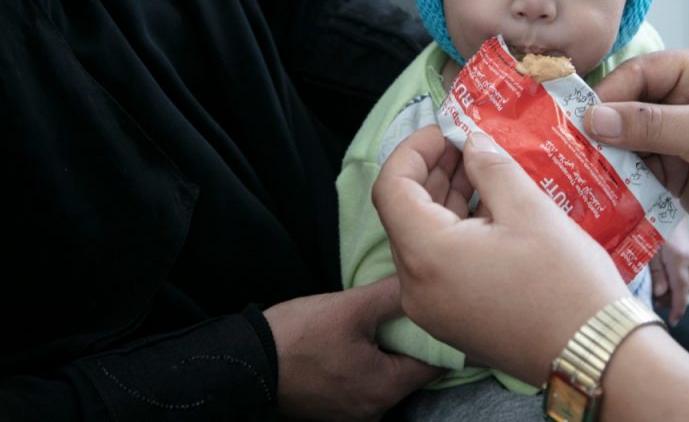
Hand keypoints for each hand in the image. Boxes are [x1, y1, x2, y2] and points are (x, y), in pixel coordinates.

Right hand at [265, 278, 441, 420]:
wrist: (245, 364)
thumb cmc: (298, 337)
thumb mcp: (351, 308)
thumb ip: (392, 296)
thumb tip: (423, 279)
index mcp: (385, 389)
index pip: (435, 363)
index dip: (441, 335)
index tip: (443, 310)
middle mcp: (375, 410)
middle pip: (411, 372)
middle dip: (414, 341)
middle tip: (415, 309)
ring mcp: (353, 414)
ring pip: (388, 377)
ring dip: (390, 352)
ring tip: (386, 321)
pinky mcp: (334, 409)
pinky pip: (366, 384)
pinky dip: (371, 363)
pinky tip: (362, 339)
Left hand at [372, 126, 629, 385]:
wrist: (595, 354)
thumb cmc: (566, 281)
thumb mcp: (530, 209)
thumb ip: (491, 166)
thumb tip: (471, 142)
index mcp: (427, 254)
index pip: (392, 187)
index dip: (414, 149)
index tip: (447, 129)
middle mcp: (416, 287)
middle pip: (403, 213)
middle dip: (432, 171)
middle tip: (468, 144)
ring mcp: (432, 310)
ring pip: (421, 240)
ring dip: (444, 200)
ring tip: (483, 171)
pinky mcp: (451, 321)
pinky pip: (437, 266)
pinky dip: (454, 232)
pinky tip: (491, 211)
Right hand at [585, 43, 688, 262]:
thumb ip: (653, 124)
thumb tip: (595, 118)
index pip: (641, 72)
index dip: (609, 95)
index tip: (580, 120)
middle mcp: (686, 96)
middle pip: (627, 104)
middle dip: (603, 127)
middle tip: (570, 148)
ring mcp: (678, 135)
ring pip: (626, 138)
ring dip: (609, 156)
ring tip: (581, 171)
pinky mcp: (673, 169)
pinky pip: (635, 168)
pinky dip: (620, 178)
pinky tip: (602, 189)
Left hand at [650, 220, 688, 324]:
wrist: (667, 211)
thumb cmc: (652, 228)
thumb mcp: (649, 251)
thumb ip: (655, 274)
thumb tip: (660, 295)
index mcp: (680, 260)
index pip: (681, 291)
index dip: (677, 309)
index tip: (673, 323)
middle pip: (684, 292)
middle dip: (670, 301)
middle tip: (653, 302)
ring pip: (686, 286)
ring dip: (673, 293)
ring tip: (656, 292)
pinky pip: (687, 278)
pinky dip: (677, 284)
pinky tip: (665, 282)